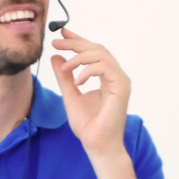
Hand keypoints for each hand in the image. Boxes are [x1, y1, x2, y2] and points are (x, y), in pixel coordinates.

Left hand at [49, 29, 130, 160]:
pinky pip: (105, 67)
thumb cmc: (88, 125)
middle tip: (57, 42)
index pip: (92, 51)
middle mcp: (115, 75)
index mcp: (106, 76)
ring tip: (66, 67)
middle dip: (76, 43)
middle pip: (97, 48)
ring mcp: (121, 80)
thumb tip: (56, 57)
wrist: (97, 144)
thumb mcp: (70, 95)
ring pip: (101, 54)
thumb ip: (65, 77)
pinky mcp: (122, 86)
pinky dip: (88, 71)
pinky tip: (77, 81)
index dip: (77, 40)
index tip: (61, 34)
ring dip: (80, 56)